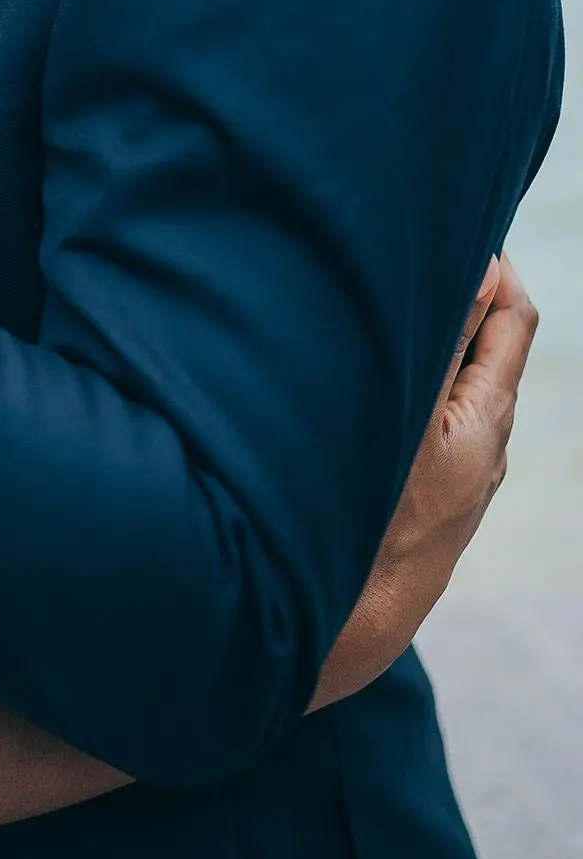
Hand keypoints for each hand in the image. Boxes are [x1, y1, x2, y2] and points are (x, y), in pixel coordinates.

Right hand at [313, 253, 537, 707]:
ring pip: (458, 390)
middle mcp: (488, 452)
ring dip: (434, 345)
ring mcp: (459, 482)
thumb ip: (442, 345)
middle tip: (414, 254)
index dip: (493, 266)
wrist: (345, 632)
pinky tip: (372, 384)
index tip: (453, 226)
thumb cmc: (368, 519)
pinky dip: (416, 388)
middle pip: (490, 351)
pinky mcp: (429, 503)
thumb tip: (481, 274)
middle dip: (461, 299)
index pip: (513, 317)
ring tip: (386, 307)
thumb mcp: (406, 417)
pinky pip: (435, 424)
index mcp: (488, 422)